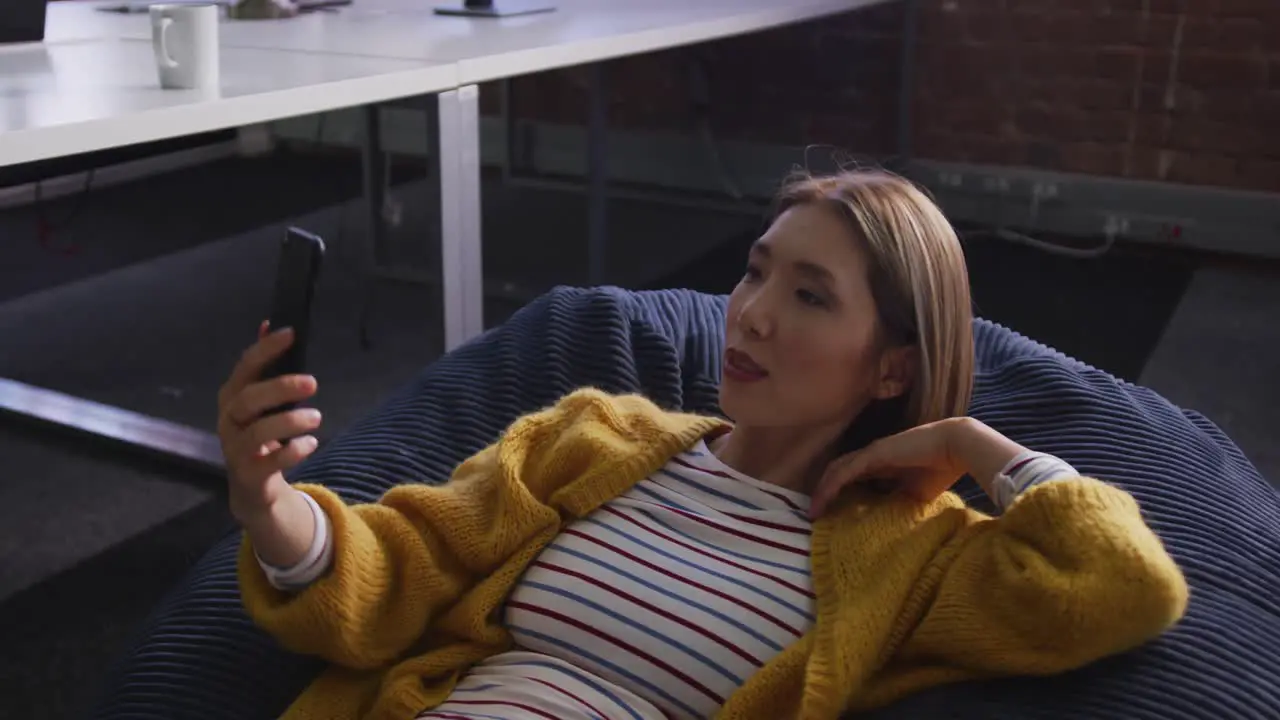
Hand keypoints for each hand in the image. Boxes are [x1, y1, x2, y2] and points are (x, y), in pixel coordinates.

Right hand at [217, 321, 321, 522]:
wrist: (252, 487)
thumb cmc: (259, 435)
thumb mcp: (260, 400)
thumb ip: (264, 366)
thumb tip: (268, 324)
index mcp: (232, 396)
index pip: (245, 366)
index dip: (266, 349)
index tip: (291, 333)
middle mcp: (228, 420)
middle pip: (248, 399)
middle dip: (280, 388)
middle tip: (313, 383)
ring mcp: (235, 449)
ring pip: (257, 432)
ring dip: (290, 422)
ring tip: (317, 417)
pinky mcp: (249, 475)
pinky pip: (269, 462)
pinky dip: (292, 451)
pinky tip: (310, 443)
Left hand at [809, 417, 1026, 517]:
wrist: (956, 447)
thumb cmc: (941, 468)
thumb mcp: (914, 494)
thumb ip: (896, 502)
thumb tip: (883, 522)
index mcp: (880, 463)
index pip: (850, 477)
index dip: (837, 493)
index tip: (829, 514)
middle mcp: (870, 456)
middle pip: (837, 472)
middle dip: (823, 492)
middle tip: (814, 514)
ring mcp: (869, 452)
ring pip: (836, 471)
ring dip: (822, 491)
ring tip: (813, 512)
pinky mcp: (872, 454)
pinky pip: (844, 471)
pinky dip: (830, 486)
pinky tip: (822, 501)